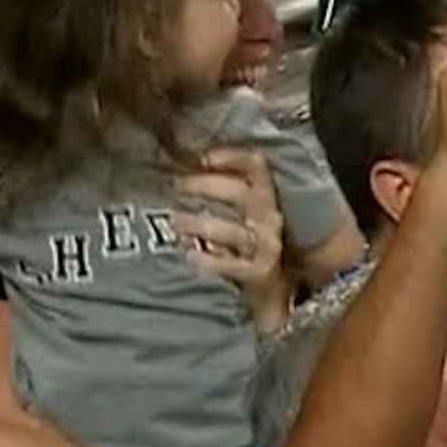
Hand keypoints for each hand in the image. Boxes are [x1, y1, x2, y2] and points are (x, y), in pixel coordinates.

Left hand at [176, 148, 289, 331]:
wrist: (272, 290)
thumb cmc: (247, 244)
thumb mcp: (242, 213)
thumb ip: (221, 191)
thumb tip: (181, 166)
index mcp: (267, 198)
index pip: (256, 166)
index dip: (232, 157)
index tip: (202, 157)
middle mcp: (271, 218)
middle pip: (239, 193)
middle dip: (203, 186)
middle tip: (175, 187)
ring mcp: (267, 246)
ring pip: (232, 230)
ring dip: (199, 224)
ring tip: (174, 222)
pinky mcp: (259, 273)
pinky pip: (232, 265)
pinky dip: (208, 261)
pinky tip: (189, 255)